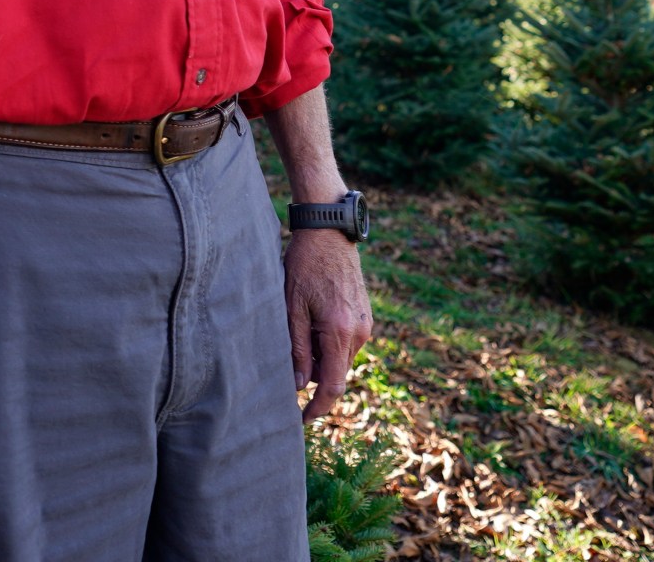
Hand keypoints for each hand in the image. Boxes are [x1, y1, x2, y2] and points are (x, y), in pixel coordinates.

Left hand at [284, 226, 373, 421]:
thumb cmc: (304, 266)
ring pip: (340, 359)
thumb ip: (297, 348)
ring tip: (298, 329)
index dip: (317, 408)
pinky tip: (311, 322)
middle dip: (313, 377)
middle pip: (336, 373)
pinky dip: (328, 344)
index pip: (332, 385)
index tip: (301, 420)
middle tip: (288, 359)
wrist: (329, 234)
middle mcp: (359, 333)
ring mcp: (366, 325)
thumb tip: (299, 384)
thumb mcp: (291, 307)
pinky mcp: (365, 317)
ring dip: (320, 358)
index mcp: (340, 332)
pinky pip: (346, 343)